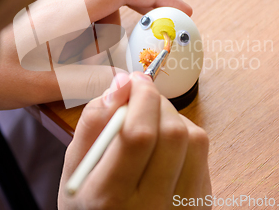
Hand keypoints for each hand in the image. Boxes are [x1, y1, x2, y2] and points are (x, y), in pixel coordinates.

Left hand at [0, 0, 191, 109]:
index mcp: (65, 10)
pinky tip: (71, 66)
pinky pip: (84, 25)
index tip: (183, 11)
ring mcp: (55, 9)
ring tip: (83, 69)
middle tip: (146, 50)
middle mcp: (63, 2)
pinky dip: (92, 44)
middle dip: (135, 22)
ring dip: (106, 41)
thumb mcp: (43, 84)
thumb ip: (88, 82)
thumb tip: (125, 82)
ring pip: (100, 16)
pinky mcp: (50, 20)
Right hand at [58, 72, 211, 209]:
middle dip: (158, 102)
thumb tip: (123, 83)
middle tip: (142, 97)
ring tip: (152, 123)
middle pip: (172, 134)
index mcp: (110, 197)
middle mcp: (151, 206)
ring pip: (194, 139)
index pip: (138, 135)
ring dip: (174, 117)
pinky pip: (203, 154)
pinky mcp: (200, 204)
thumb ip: (93, 121)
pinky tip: (165, 145)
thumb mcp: (76, 165)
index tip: (136, 80)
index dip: (141, 97)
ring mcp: (182, 207)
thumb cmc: (91, 200)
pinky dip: (185, 136)